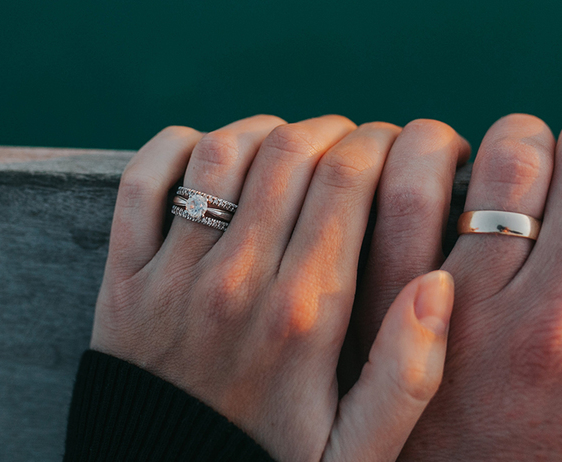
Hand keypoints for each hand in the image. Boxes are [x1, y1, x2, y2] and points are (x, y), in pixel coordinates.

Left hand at [91, 115, 455, 461]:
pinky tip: (208, 156)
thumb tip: (437, 284)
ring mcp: (173, 277)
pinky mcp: (124, 280)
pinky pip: (142, 182)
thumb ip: (408, 375)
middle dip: (337, 132)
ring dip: (264, 132)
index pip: (350, 180)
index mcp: (304, 316)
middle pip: (293, 154)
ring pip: (222, 153)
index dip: (383, 144)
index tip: (399, 149)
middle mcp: (237, 284)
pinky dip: (173, 148)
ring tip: (293, 148)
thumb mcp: (357, 453)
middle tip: (355, 146)